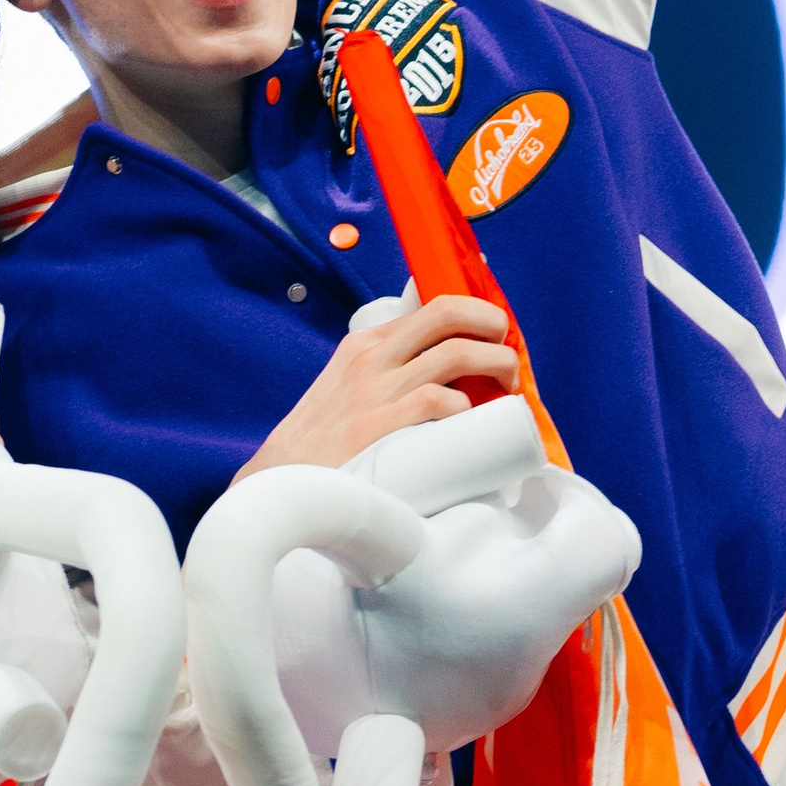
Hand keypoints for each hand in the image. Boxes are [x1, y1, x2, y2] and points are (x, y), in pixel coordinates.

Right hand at [235, 296, 519, 478]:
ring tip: (507, 388)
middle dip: (492, 326)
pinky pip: (435, 401)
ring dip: (495, 366)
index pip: (433, 306)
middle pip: (447, 314)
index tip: (496, 335)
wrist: (276, 479)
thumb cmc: (320, 441)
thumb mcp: (346, 388)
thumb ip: (385, 375)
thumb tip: (445, 380)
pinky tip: (466, 420)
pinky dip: (462, 408)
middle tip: (509, 356)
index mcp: (365, 345)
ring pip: (454, 355)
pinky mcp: (375, 427)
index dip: (476, 314)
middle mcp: (371, 358)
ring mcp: (373, 391)